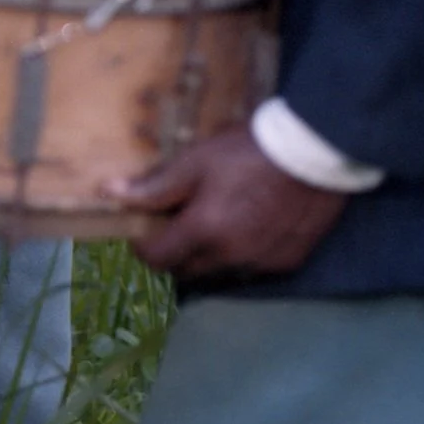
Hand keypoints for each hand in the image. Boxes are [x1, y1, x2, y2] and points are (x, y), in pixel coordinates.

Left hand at [114, 128, 347, 282]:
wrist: (314, 150)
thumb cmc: (249, 150)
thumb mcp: (197, 161)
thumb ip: (155, 186)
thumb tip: (109, 192)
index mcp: (203, 232)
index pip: (157, 259)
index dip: (145, 244)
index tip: (147, 226)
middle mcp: (230, 258)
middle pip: (186, 271)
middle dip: (176, 252)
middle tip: (182, 220)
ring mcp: (261, 264)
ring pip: (220, 273)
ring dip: (210, 256)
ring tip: (219, 221)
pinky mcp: (288, 262)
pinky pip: (253, 268)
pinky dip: (245, 254)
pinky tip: (253, 225)